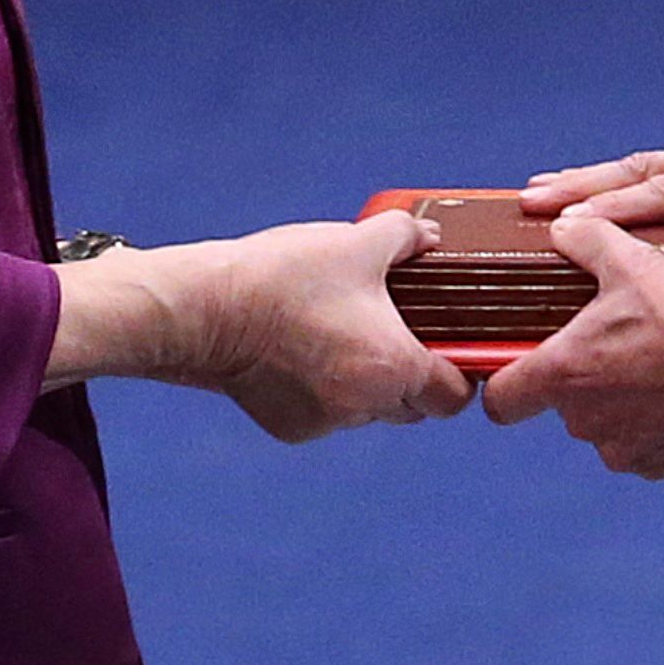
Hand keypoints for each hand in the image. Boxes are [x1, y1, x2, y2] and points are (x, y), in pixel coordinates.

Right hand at [56, 212, 473, 440]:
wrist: (204, 310)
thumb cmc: (285, 277)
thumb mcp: (355, 242)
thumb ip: (405, 236)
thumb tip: (429, 237)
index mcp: (395, 369)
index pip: (455, 396)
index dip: (458, 371)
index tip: (446, 345)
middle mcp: (366, 407)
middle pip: (415, 408)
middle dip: (413, 377)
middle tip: (396, 332)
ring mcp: (325, 423)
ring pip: (368, 410)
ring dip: (367, 383)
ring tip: (343, 332)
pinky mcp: (290, 428)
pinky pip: (325, 413)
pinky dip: (324, 389)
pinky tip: (302, 350)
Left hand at [481, 213, 663, 477]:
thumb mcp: (631, 260)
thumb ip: (585, 239)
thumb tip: (562, 226)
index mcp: (563, 375)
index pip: (500, 401)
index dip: (504, 381)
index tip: (516, 365)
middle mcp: (584, 422)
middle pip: (561, 404)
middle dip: (581, 378)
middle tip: (614, 342)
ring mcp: (623, 448)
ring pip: (604, 426)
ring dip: (618, 402)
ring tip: (652, 364)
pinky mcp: (660, 463)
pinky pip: (643, 446)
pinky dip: (654, 425)